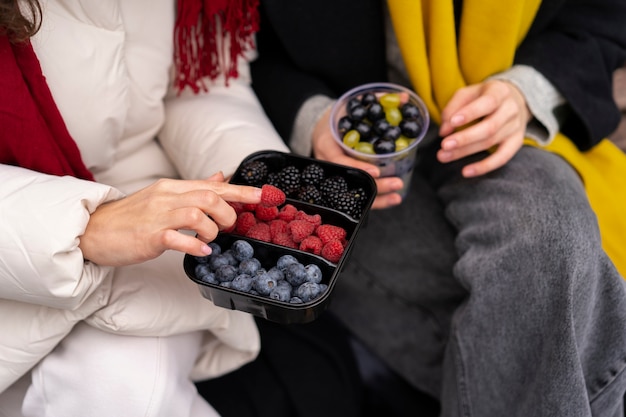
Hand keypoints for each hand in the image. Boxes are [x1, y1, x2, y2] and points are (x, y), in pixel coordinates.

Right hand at [78, 172, 261, 266]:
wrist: (94, 230)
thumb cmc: (131, 217)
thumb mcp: (164, 196)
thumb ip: (194, 188)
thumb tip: (220, 176)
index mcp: (172, 187)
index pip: (213, 185)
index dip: (240, 191)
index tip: (261, 195)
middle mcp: (166, 197)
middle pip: (209, 197)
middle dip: (228, 213)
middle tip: (228, 227)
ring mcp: (157, 217)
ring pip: (198, 215)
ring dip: (213, 230)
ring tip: (210, 240)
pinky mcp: (149, 237)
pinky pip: (179, 239)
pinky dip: (196, 247)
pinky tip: (202, 252)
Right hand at [312, 108, 404, 208]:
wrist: (324, 129)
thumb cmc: (338, 118)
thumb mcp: (352, 107)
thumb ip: (376, 101)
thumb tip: (404, 97)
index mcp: (326, 145)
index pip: (339, 160)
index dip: (357, 166)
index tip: (376, 171)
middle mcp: (329, 165)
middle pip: (351, 182)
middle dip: (375, 186)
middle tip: (396, 183)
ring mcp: (336, 177)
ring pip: (355, 194)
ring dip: (378, 198)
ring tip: (397, 196)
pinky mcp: (345, 183)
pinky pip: (360, 195)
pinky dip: (377, 199)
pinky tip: (393, 199)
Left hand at [438, 79, 531, 176]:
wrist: (514, 100)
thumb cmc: (484, 97)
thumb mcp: (468, 94)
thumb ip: (453, 108)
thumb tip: (444, 131)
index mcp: (500, 92)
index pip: (488, 103)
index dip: (470, 113)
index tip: (453, 123)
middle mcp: (511, 109)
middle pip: (489, 127)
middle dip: (465, 138)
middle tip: (444, 145)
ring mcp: (515, 127)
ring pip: (491, 142)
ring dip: (465, 152)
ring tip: (444, 156)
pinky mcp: (516, 143)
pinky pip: (502, 158)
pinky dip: (484, 167)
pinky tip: (466, 172)